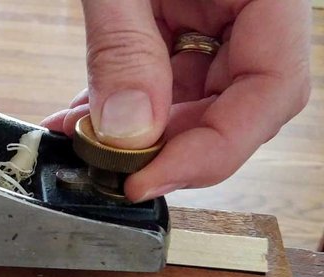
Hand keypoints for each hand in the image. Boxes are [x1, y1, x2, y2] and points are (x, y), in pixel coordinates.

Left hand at [43, 0, 310, 201]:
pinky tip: (84, 118)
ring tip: (83, 141)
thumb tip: (127, 133)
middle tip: (108, 166)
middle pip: (235, 107)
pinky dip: (124, 106)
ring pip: (195, 104)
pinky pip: (166, 81)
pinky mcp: (184, 25)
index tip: (148, 180)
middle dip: (167, 147)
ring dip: (138, 135)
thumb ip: (124, 49)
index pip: (273, 89)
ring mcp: (221, 20)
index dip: (214, 149)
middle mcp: (255, 10)